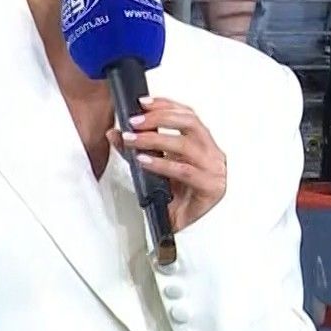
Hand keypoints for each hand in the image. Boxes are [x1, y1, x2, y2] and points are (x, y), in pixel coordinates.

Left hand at [110, 96, 227, 231]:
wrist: (181, 228)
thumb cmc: (173, 197)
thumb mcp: (153, 166)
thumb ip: (137, 148)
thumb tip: (115, 133)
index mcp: (204, 144)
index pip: (188, 114)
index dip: (166, 104)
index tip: (143, 102)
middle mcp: (212, 153)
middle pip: (190, 122)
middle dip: (159, 117)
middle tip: (134, 122)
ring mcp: (214, 169)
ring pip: (185, 144)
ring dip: (155, 138)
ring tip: (133, 140)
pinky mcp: (211, 187)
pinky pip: (184, 170)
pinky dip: (162, 163)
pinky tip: (144, 160)